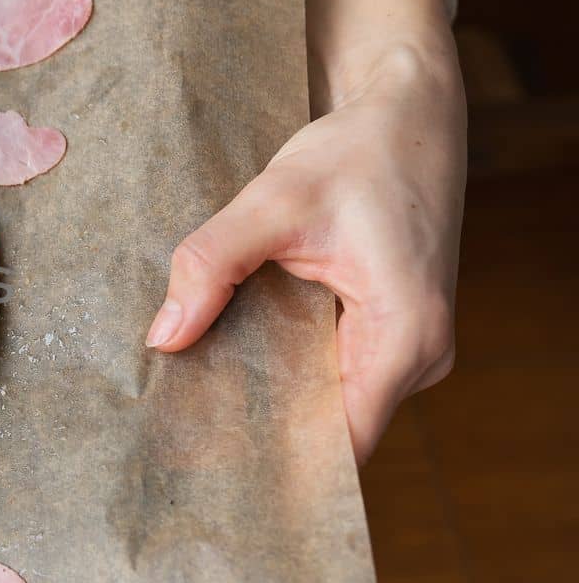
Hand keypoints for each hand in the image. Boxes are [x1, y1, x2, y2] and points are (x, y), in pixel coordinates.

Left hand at [145, 0, 465, 461]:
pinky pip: (333, 370)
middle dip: (259, 435)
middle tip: (176, 444)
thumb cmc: (359, 151)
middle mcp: (420, 356)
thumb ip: (212, 264)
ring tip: (190, 407)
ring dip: (269, 400)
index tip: (206, 471)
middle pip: (331, 428)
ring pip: (329, 400)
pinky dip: (284, 370)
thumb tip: (161, 338)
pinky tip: (228, 363)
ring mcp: (409, 347)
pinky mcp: (390, 330)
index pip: (340, 442)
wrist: (409, 111)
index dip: (276, 464)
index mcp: (406, 336)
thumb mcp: (274, 200)